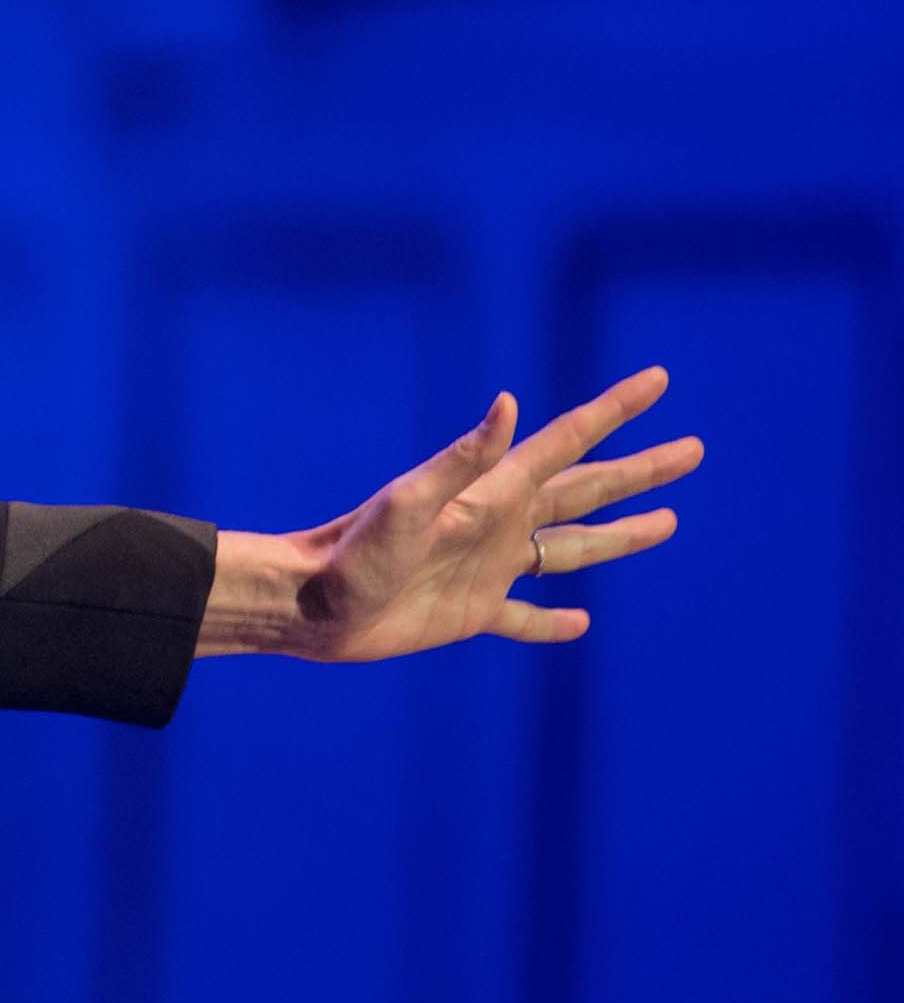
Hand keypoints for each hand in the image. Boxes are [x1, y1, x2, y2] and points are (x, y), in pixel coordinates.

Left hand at [201, 366, 703, 660]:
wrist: (309, 606)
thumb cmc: (352, 554)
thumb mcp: (407, 504)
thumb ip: (461, 460)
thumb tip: (509, 404)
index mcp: (490, 494)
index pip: (566, 443)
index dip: (613, 411)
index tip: (657, 380)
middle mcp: (497, 526)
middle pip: (586, 491)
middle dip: (639, 469)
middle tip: (693, 449)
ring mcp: (488, 569)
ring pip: (571, 550)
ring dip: (618, 535)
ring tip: (667, 522)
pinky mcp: (471, 614)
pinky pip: (525, 619)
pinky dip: (554, 621)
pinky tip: (581, 621)